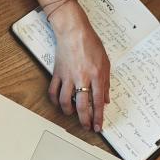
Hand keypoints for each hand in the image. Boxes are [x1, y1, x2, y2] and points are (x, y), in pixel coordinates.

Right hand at [48, 2, 110, 131]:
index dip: (98, 117)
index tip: (98, 126)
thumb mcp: (105, 62)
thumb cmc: (90, 44)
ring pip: (65, 102)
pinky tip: (60, 104)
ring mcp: (68, 76)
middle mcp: (82, 78)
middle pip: (82, 106)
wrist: (73, 31)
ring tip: (72, 115)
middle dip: (84, 120)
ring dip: (69, 112)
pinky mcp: (57, 73)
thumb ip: (106, 82)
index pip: (98, 102)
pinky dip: (55, 101)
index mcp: (96, 75)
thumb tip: (106, 99)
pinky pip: (54, 92)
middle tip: (86, 127)